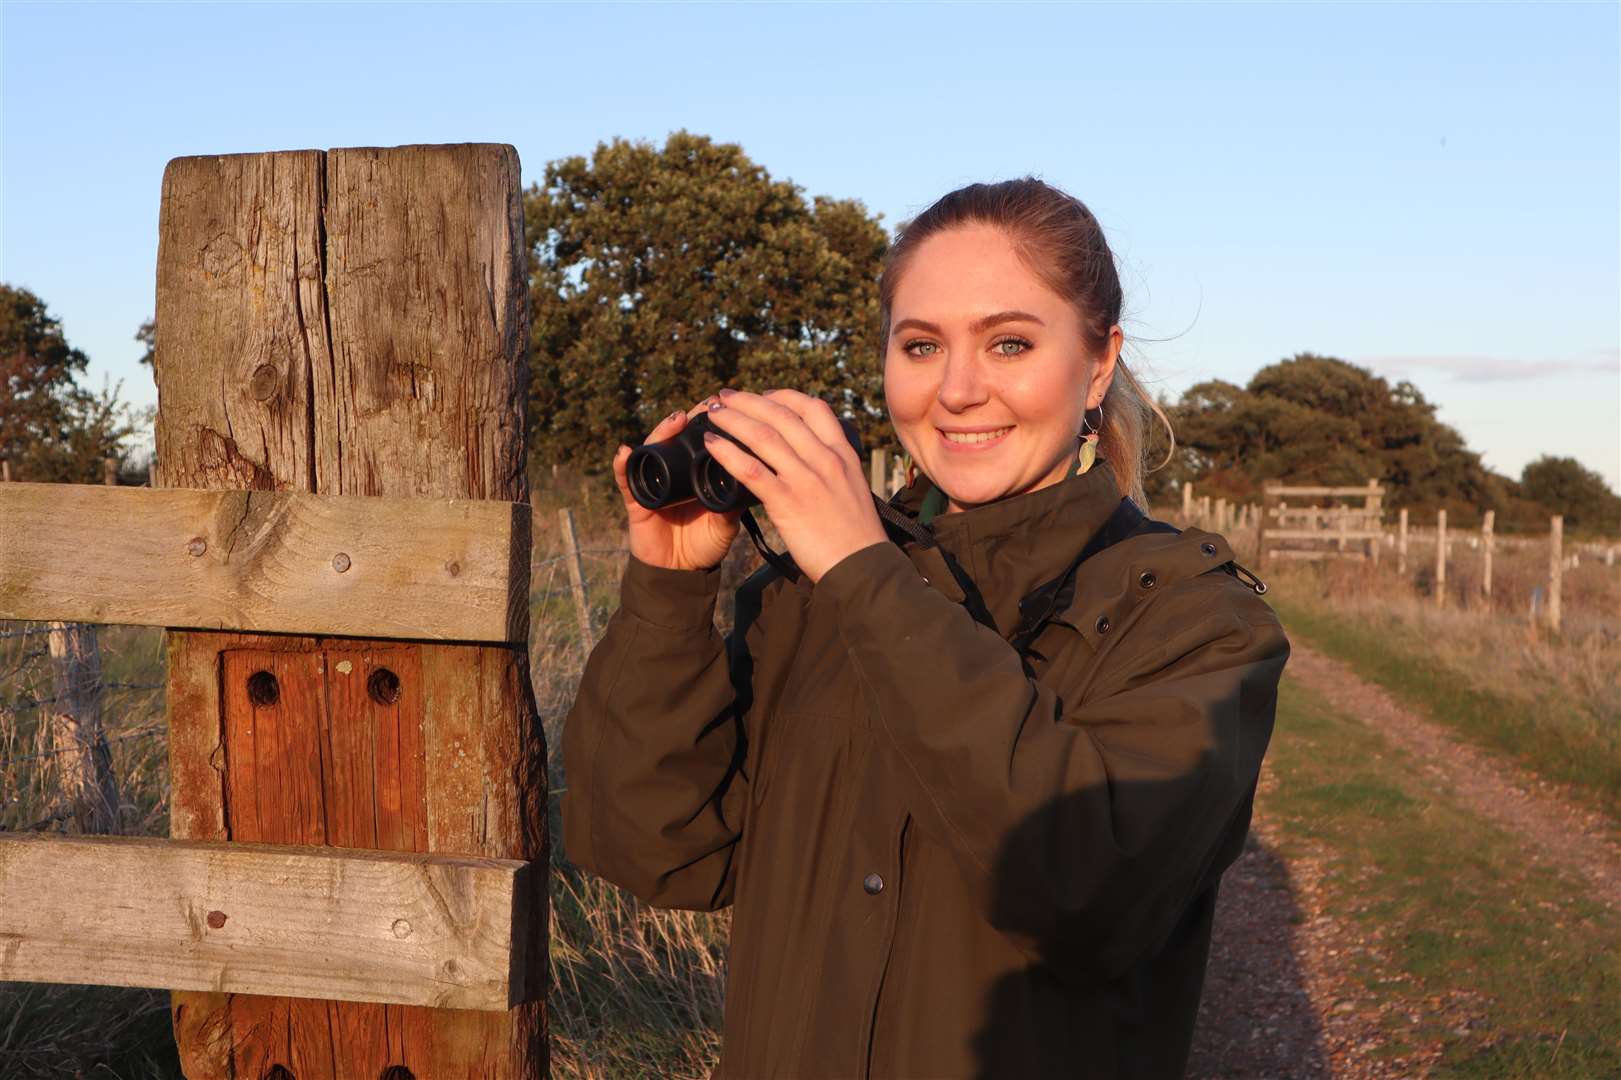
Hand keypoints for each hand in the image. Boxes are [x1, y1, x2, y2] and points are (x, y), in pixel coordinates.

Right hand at [612, 400, 741, 571]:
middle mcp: (674, 472)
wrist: (681, 573)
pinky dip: (622, 465)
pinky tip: (625, 452)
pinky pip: (625, 480)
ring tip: (676, 420)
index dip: (712, 422)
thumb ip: (735, 501)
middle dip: (689, 418)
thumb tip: (754, 476)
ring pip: (653, 449)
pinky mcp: (636, 500)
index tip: (727, 405)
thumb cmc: (704, 543)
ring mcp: (653, 483)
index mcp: (696, 474)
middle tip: (707, 404)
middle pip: (676, 437)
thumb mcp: (727, 521)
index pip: (700, 439)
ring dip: (662, 431)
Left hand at [701, 389, 887, 582]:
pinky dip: (727, 453)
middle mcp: (825, 460)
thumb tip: (810, 460)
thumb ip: (832, 470)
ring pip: (763, 436)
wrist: (863, 567)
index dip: (783, 396)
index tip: (763, 395)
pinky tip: (711, 446)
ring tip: (712, 413)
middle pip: (782, 415)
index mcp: (843, 454)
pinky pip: (751, 470)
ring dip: (732, 419)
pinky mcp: (788, 503)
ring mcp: (806, 479)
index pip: (814, 408)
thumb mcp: (852, 489)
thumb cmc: (857, 536)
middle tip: (725, 397)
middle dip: (749, 401)